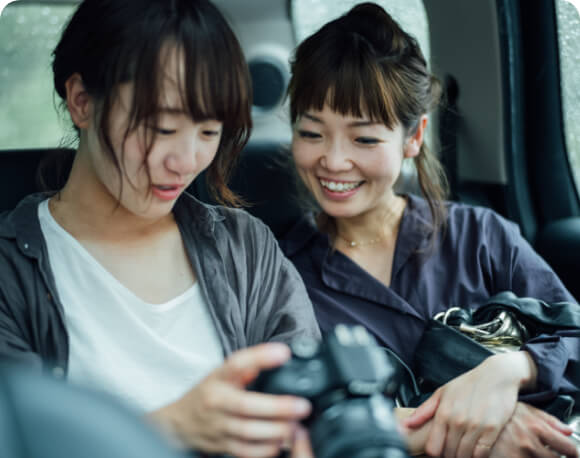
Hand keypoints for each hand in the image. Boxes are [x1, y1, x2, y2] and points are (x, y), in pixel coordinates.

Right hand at [149, 343, 311, 456]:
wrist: (179, 422)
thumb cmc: (207, 393)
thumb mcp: (222, 373)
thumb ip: (246, 366)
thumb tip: (275, 355)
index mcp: (217, 378)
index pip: (237, 363)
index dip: (260, 357)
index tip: (284, 353)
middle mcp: (216, 401)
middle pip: (246, 405)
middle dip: (278, 407)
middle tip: (303, 406)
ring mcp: (218, 426)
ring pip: (248, 432)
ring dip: (276, 430)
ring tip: (296, 425)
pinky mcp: (222, 446)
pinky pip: (247, 451)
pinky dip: (267, 449)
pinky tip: (282, 442)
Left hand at [402, 351, 536, 457]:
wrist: (496, 375)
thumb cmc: (468, 384)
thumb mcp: (442, 393)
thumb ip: (424, 411)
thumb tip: (406, 424)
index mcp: (443, 413)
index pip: (433, 448)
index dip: (435, 454)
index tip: (440, 451)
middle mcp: (457, 420)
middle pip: (449, 454)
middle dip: (450, 455)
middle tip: (453, 451)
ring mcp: (475, 425)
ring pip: (465, 456)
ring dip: (464, 457)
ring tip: (464, 451)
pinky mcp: (492, 429)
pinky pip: (482, 453)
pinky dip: (478, 456)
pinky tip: (477, 450)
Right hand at [489, 402, 577, 457]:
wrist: (469, 417)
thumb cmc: (496, 412)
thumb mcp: (522, 409)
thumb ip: (547, 420)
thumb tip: (567, 431)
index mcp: (536, 427)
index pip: (568, 448)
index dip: (572, 453)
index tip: (571, 454)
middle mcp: (529, 443)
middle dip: (553, 457)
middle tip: (547, 453)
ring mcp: (517, 455)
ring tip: (525, 451)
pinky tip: (515, 454)